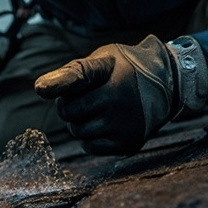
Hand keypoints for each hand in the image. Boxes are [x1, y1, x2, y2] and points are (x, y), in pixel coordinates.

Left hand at [34, 35, 207, 154]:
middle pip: (69, 112)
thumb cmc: (125, 70)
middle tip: (86, 97)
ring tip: (99, 110)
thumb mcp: (103, 60)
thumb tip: (40, 89)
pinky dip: (90, 138)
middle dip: (69, 106)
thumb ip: (72, 72)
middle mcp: (118, 98)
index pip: (78, 76)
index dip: (59, 83)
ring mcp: (124, 123)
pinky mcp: (128, 143)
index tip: (41, 88)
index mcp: (109, 70)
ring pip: (77, 132)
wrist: (167, 84)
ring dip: (80, 123)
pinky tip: (105, 124)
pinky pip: (90, 147)